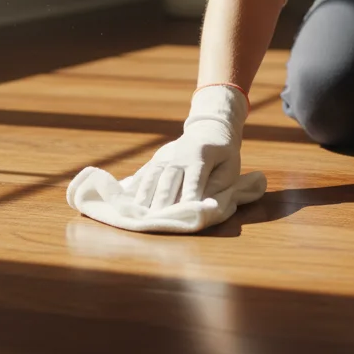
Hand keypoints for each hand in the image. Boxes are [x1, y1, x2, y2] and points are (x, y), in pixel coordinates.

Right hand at [133, 85, 246, 209]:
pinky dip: (134, 191)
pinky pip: (141, 177)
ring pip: (150, 180)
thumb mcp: (228, 168)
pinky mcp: (153, 161)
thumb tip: (202, 206)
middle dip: (162, 203)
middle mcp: (177, 156)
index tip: (185, 212)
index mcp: (199, 155)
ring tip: (138, 219)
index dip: (189, 196)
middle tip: (156, 223)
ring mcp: (162, 157)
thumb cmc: (222, 155)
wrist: (207, 130)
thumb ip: (216, 187)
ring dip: (144, 200)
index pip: (193, 179)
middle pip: (167, 182)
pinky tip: (125, 205)